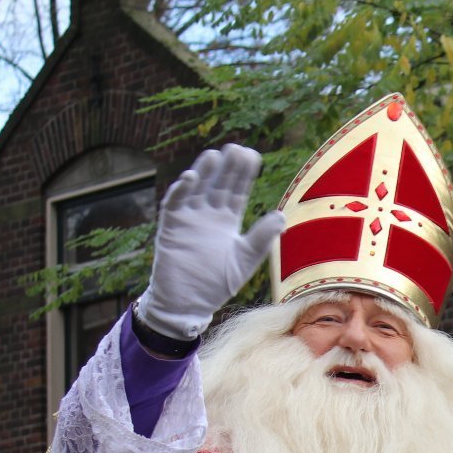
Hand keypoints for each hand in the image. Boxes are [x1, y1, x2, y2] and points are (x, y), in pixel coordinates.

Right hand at [134, 144, 283, 340]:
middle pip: (218, 184)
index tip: (253, 155)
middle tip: (237, 149)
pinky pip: (174, 203)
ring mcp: (188, 218)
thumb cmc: (217, 284)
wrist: (188, 304)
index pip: (237, 190)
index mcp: (226, 220)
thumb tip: (282, 215)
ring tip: (215, 155)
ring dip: (203, 172)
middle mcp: (207, 215)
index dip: (244, 174)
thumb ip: (261, 238)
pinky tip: (190, 177)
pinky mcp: (171, 227)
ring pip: (196, 188)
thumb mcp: (245, 259)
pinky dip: (180, 190)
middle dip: (227, 167)